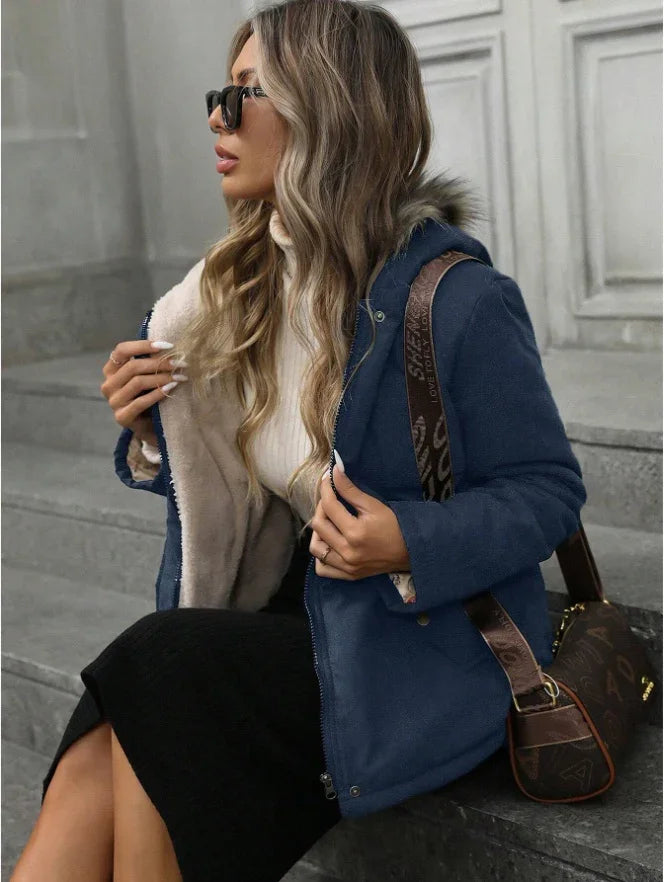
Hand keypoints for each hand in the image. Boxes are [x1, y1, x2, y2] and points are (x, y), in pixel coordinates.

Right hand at [100, 340, 187, 445]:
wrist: (149, 424)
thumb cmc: (148, 394)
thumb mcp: (146, 375)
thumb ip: (149, 361)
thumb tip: (169, 346)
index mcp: (111, 370)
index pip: (122, 350)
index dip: (143, 345)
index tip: (167, 345)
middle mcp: (108, 384)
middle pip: (133, 366)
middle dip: (160, 363)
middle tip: (180, 364)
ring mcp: (113, 401)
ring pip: (138, 382)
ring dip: (162, 378)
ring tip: (180, 377)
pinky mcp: (122, 417)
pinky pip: (141, 402)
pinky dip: (158, 393)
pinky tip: (171, 388)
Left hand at [310, 464, 409, 579]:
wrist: (412, 552)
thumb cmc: (396, 526)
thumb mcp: (374, 505)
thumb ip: (351, 489)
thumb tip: (334, 471)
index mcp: (355, 533)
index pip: (329, 506)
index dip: (325, 489)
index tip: (327, 480)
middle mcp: (348, 552)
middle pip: (318, 525)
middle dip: (321, 507)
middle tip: (331, 500)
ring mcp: (347, 566)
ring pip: (316, 548)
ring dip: (318, 532)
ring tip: (330, 522)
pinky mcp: (349, 575)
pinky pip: (323, 569)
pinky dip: (321, 556)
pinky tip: (330, 543)